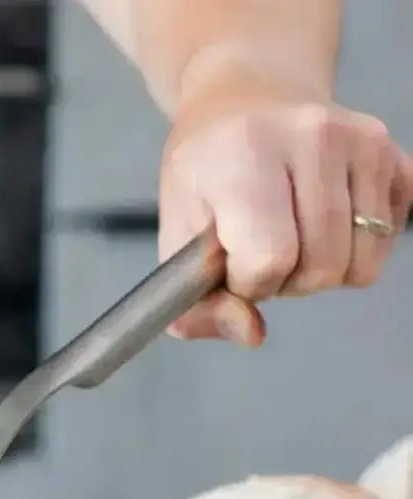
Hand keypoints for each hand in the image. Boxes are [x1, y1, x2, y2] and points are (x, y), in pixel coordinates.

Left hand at [159, 67, 412, 345]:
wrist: (246, 96)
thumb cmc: (205, 171)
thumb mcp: (176, 234)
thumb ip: (198, 302)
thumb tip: (251, 334)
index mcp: (247, 153)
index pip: (270, 257)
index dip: (249, 281)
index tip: (232, 264)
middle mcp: (313, 136)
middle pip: (321, 267)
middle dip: (286, 281)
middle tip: (261, 250)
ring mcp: (362, 140)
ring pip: (360, 264)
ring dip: (320, 270)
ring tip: (290, 236)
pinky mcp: (393, 151)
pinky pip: (387, 242)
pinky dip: (354, 250)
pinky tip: (320, 221)